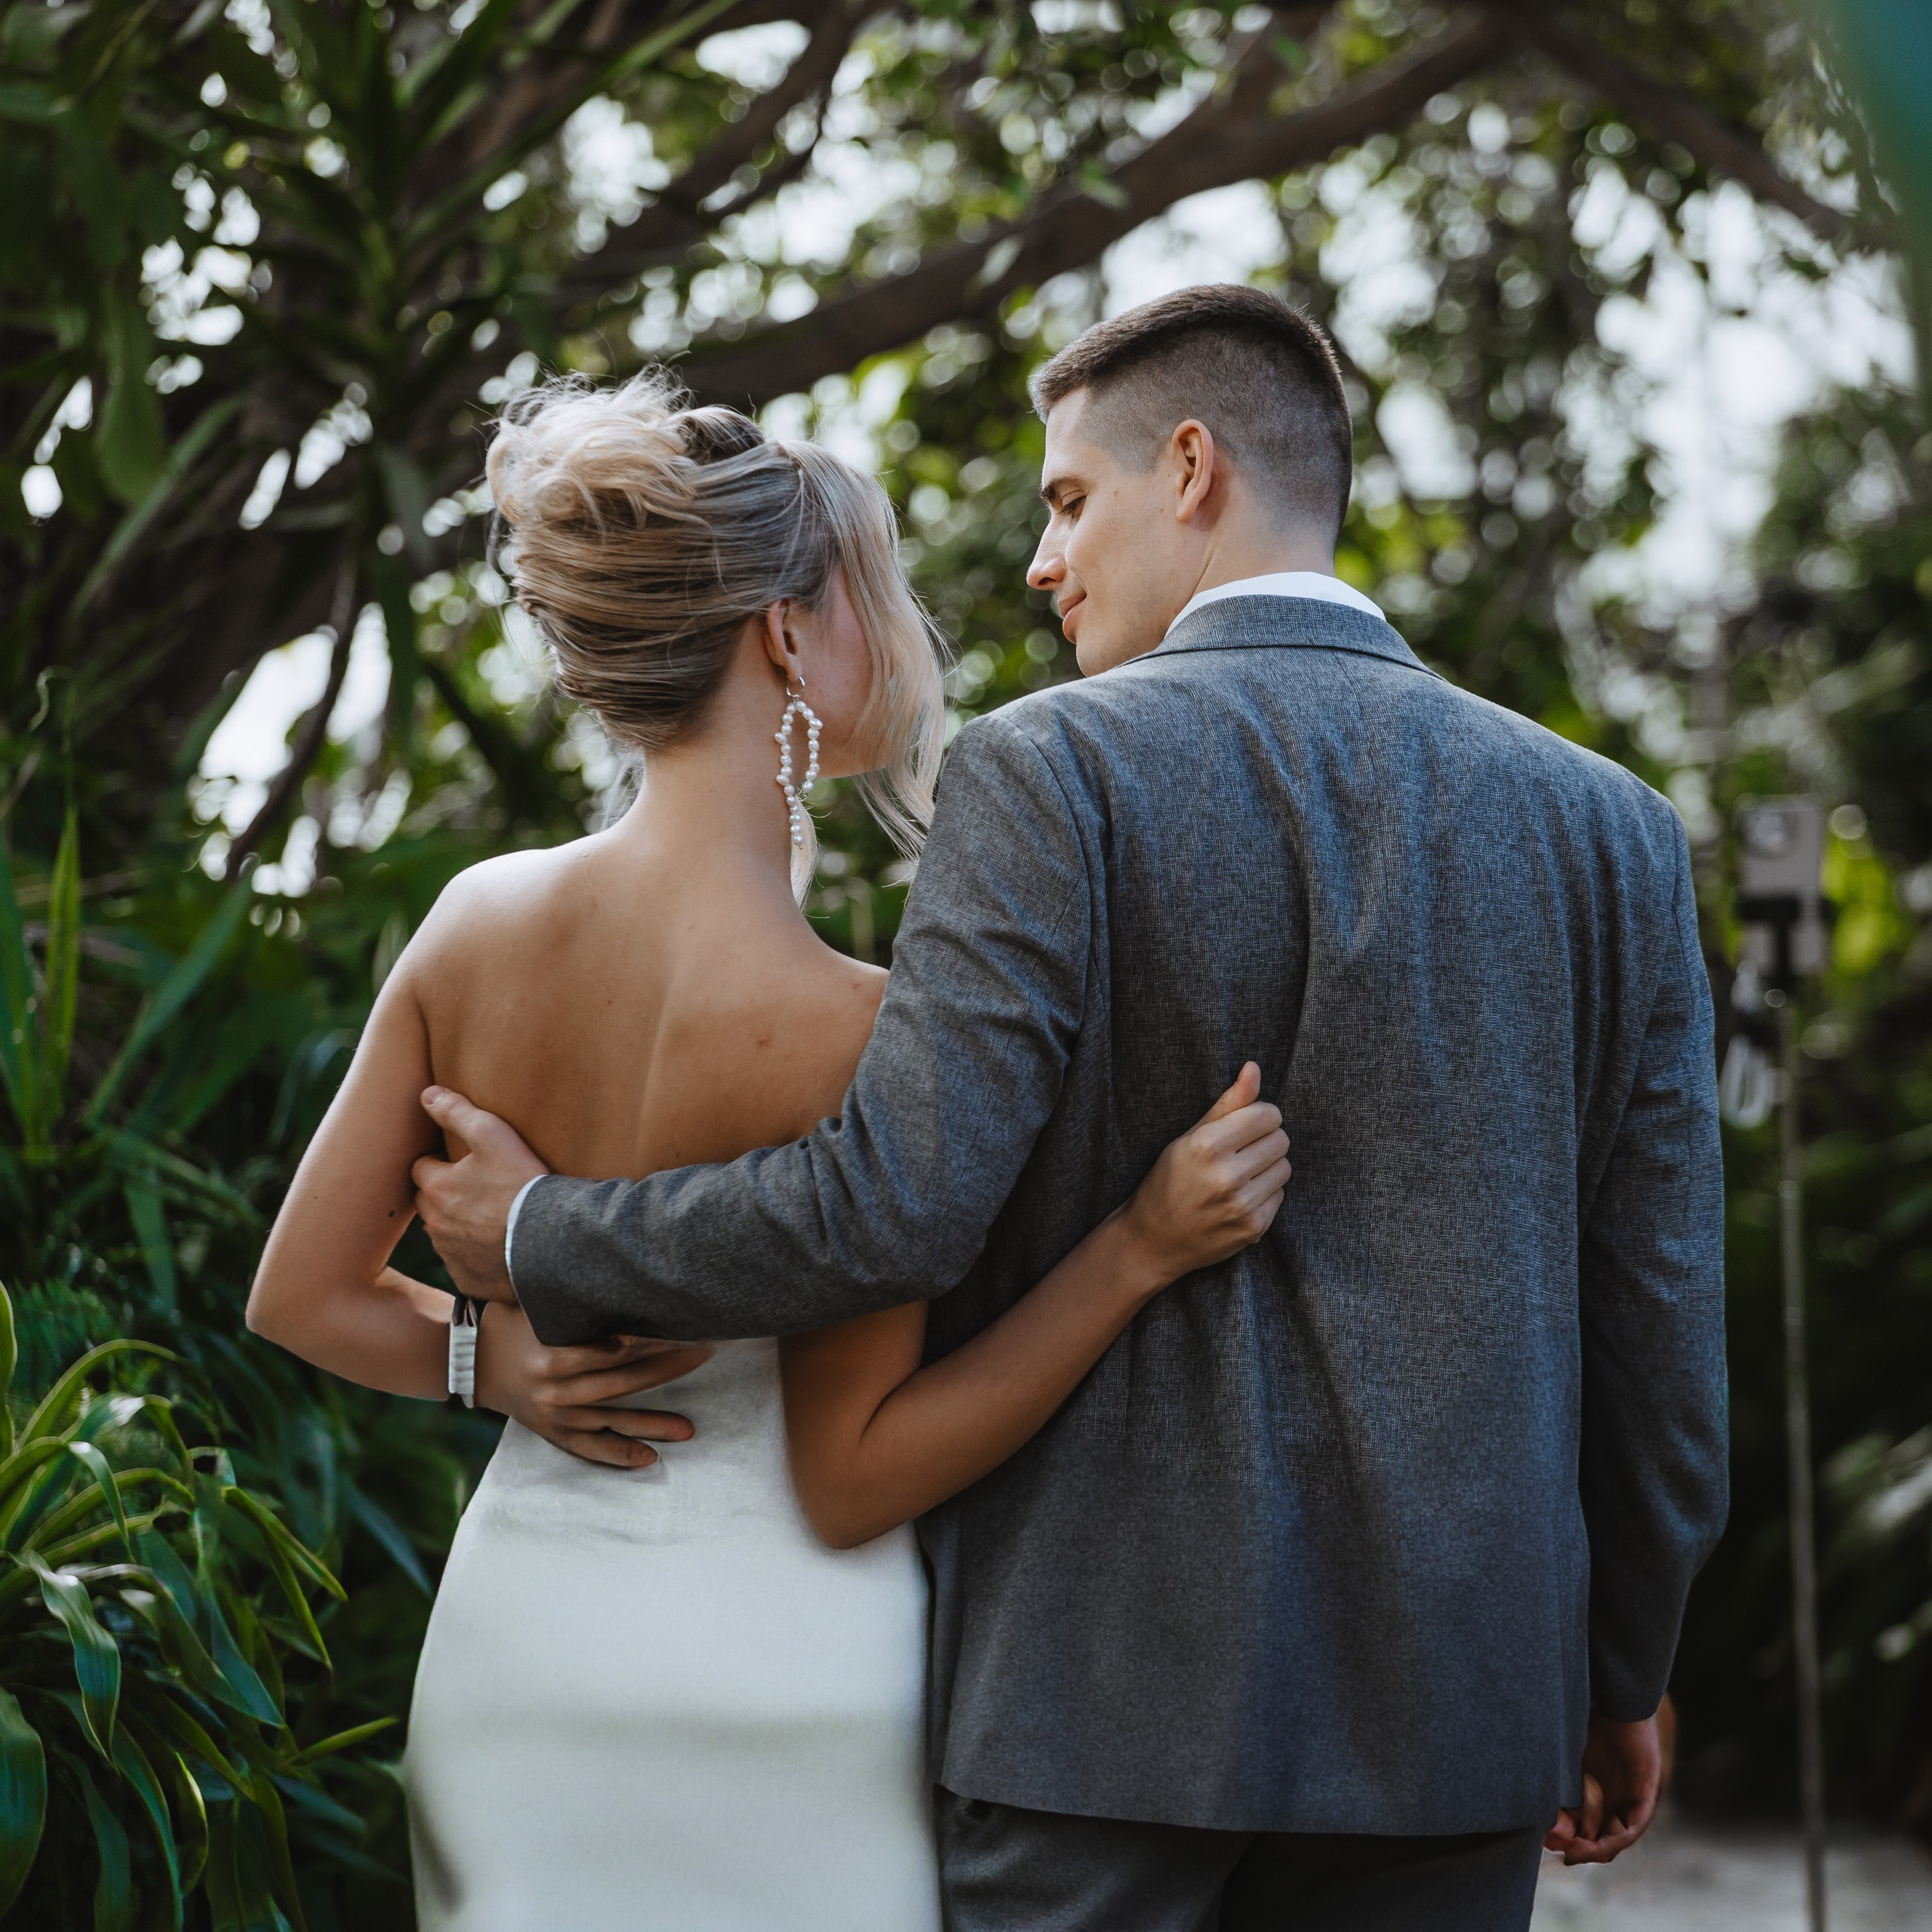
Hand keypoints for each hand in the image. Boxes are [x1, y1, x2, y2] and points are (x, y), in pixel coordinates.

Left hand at [412, 1086, 546, 1301]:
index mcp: (437, 1188)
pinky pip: (464, 1265)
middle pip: (429, 1204)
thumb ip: (457, 1112)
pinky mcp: (469, 1280)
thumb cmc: (522, 1183)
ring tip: (490, 1218)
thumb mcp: (493, 1135)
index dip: (439, 1162)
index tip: (460, 1162)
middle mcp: (435, 1225)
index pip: (421, 1168)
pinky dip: (475, 1256)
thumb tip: (426, 1094)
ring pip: (444, 1235)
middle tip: (475, 1189)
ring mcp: (451, 1255)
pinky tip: (498, 1247)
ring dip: (458, 1226)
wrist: (550, 1240)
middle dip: (444, 1195)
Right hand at [474, 1301, 713, 1468]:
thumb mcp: (537, 1303)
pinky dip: (619, 1454)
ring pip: (614, 1420)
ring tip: (690, 1428)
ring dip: (654, 1423)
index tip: (688, 1327)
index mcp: (554, 1356)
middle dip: (669, 1369)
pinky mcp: (554, 1433)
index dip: (657, 1339)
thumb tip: (626, 1268)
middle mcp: (556, 1391)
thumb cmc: (512, 1320)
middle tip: (706, 1355)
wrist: (470, 1360)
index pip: (618, 1348)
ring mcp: (556, 1416)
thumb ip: (575, 1298)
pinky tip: (650, 1458)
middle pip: (625, 1382)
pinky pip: (590, 1449)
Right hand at [1120, 1063, 1290, 1282]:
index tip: (1245, 1125)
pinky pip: (1280, 1194)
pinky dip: (1265, 1192)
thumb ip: (1228, 1103)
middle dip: (1265, 1141)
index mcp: (1207, 1145)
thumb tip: (1254, 1067)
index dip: (1259, 1116)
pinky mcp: (1253, 1228)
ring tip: (1240, 1174)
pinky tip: (1240, 1197)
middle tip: (1241, 1152)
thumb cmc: (1168, 1180)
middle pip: (1281, 1140)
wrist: (1153, 1240)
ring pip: (1284, 1167)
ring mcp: (1241, 1205)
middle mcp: (1226, 1175)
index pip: (1267, 1115)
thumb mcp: (1190, 1137)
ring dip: (1268, 1167)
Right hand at [1543, 1711, 1663, 1863]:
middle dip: (1580, 1848)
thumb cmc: (1585, 1720)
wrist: (1611, 1697)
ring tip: (1575, 1851)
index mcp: (1593, 1787)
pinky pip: (1633, 1827)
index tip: (1548, 1840)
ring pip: (1615, 1837)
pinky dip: (1615, 1839)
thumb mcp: (1565, 1762)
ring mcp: (1629, 1797)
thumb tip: (1542, 1821)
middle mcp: (1613, 1796)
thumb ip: (1557, 1788)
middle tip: (1563, 1851)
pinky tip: (1597, 1842)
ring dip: (1595, 1849)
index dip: (1566, 1837)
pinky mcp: (1645, 1793)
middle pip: (1599, 1837)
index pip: (1582, 1824)